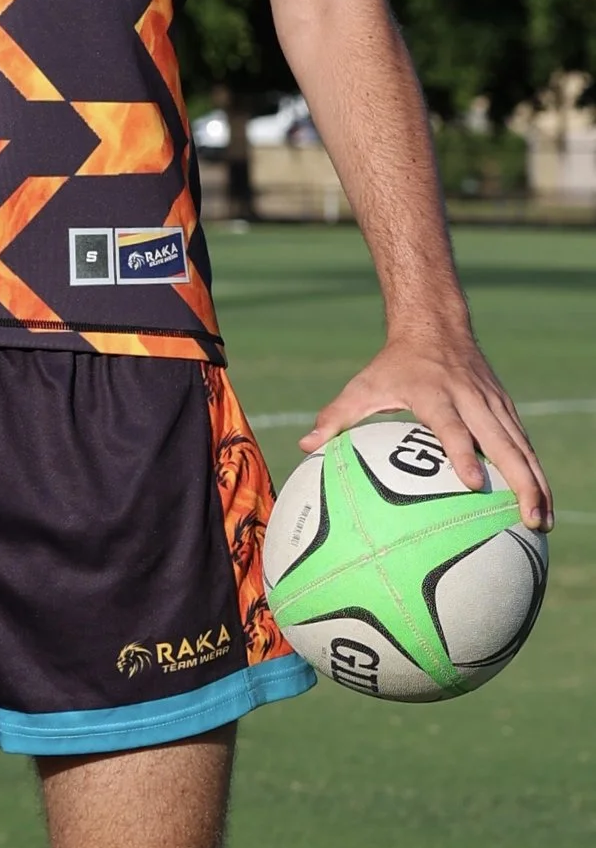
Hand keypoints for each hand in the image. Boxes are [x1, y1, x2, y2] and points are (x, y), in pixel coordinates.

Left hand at [300, 330, 549, 528]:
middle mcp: (471, 399)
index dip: (462, 454)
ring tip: (543, 522)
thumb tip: (305, 446)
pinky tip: (542, 501)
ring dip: (536, 482)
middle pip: (503, 442)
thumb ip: (336, 416)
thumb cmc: (394, 364)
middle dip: (520, 481)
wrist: (436, 325)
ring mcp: (493, 403)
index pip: (452, 428)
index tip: (473, 484)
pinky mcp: (506, 407)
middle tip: (530, 519)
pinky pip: (525, 442)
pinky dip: (536, 470)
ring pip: (522, 446)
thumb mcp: (363, 385)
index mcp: (436, 395)